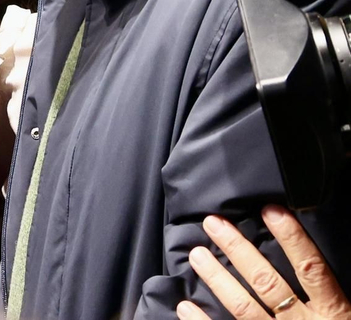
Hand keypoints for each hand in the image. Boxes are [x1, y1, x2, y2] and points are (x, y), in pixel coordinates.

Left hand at [179, 207, 350, 319]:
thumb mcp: (345, 317)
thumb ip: (323, 291)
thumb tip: (305, 260)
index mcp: (334, 314)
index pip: (312, 270)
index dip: (293, 239)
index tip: (270, 210)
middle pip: (269, 284)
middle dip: (239, 251)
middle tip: (213, 223)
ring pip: (245, 309)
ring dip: (218, 279)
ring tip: (196, 254)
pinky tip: (184, 307)